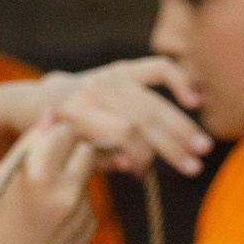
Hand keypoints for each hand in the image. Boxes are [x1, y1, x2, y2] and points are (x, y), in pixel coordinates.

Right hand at [0, 121, 100, 243]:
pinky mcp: (90, 227)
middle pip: (85, 147)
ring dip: (70, 174)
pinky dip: (70, 199)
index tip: (41, 137)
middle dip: (70, 148)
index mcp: (38, 177)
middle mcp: (67, 192)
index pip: (64, 130)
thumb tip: (50, 114)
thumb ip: (27, 146)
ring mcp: (83, 213)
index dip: (52, 132)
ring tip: (38, 198)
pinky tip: (46, 218)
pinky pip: (86, 198)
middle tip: (45, 161)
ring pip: (87, 173)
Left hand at [45, 56, 210, 176]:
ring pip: (153, 101)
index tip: (143, 174)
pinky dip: (179, 80)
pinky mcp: (122, 69)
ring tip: (202, 148)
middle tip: (195, 168)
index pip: (120, 132)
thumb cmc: (58, 137)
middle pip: (141, 118)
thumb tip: (130, 165)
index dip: (138, 155)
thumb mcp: (68, 152)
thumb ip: (98, 160)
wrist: (40, 102)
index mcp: (75, 112)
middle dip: (170, 146)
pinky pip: (157, 68)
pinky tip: (195, 100)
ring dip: (181, 127)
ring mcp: (109, 77)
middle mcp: (94, 90)